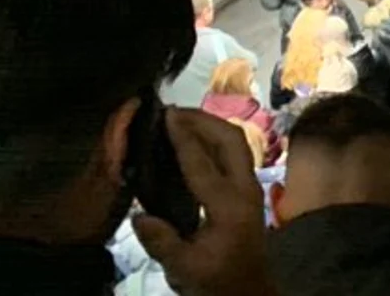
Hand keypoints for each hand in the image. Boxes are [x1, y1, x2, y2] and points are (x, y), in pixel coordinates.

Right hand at [134, 109, 276, 295]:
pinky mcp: (248, 191)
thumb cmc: (216, 281)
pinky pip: (236, 154)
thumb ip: (162, 241)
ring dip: (211, 126)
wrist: (248, 292)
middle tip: (173, 111)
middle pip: (232, 139)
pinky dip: (216, 139)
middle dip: (204, 120)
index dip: (184, 137)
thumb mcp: (184, 269)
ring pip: (238, 144)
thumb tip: (138, 214)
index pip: (204, 163)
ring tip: (181, 119)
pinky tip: (194, 141)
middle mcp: (246, 189)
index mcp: (230, 205)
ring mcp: (251, 188)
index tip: (166, 115)